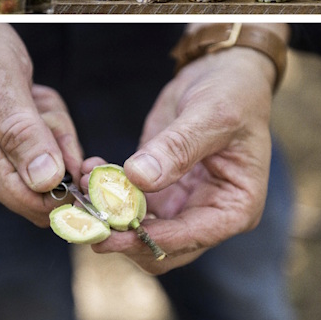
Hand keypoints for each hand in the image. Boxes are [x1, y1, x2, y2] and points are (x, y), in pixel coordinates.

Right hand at [0, 24, 82, 226]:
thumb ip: (21, 131)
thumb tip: (46, 181)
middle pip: (55, 184)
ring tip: (31, 93)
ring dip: (56, 124)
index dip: (73, 192)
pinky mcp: (9, 153)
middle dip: (63, 143)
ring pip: (58, 162)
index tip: (89, 160)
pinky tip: (32, 97)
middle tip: (42, 104)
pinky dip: (52, 119)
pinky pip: (51, 145)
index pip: (35, 204)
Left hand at [86, 32, 283, 273]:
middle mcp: (210, 214)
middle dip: (122, 235)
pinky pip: (128, 206)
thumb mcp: (211, 115)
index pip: (191, 238)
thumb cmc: (233, 92)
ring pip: (138, 231)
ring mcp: (183, 205)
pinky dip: (106, 194)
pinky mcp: (160, 190)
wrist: (224, 71)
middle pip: (161, 248)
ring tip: (84, 185)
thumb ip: (178, 147)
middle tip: (84, 216)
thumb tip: (138, 178)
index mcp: (236, 206)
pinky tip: (90, 170)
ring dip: (108, 216)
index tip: (110, 234)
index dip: (150, 240)